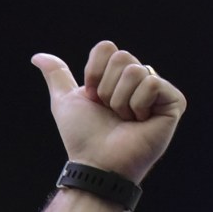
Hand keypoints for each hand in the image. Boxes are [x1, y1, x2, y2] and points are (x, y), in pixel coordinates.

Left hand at [30, 41, 185, 184]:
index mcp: (118, 76)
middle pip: (122, 57)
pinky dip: (137, 105)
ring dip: (120, 100)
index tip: (92, 98)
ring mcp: (159, 90)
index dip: (93, 73)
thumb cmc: (82, 136)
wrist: (96, 162)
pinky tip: (139, 122)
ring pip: (135, 71)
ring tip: (124, 120)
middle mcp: (140, 79)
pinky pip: (153, 84)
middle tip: (110, 112)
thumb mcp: (65, 101)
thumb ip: (57, 75)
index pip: (107, 48)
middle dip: (106, 88)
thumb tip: (37, 56)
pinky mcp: (174, 101)